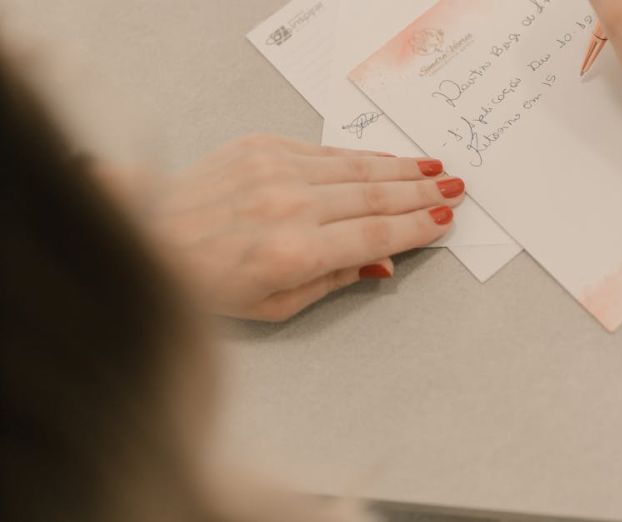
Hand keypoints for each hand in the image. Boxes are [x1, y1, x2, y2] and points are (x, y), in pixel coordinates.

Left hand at [151, 135, 462, 321]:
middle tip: (456, 189)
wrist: (151, 231)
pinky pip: (327, 151)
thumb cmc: (207, 282)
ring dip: (401, 169)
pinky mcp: (262, 147)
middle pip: (376, 197)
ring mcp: (276, 170)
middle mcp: (291, 206)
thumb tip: (383, 263)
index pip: (376, 235)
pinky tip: (387, 159)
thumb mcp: (274, 305)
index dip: (417, 228)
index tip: (444, 221)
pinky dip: (362, 156)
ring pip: (357, 168)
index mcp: (295, 252)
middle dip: (422, 194)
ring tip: (434, 169)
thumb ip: (335, 279)